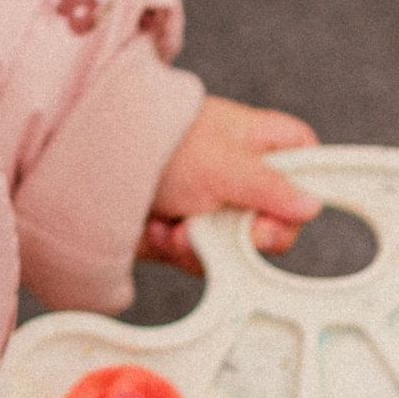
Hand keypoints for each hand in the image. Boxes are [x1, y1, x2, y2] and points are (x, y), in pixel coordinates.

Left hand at [140, 94, 319, 273]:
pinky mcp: (184, 229)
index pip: (303, 157)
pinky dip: (179, 248)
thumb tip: (310, 205)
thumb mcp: (223, 165)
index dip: (304, 186)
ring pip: (237, 246)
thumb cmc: (158, 144)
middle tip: (233, 227)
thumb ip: (269, 187)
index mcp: (256, 140)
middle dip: (247, 232)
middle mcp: (238, 172)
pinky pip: (202, 256)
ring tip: (176, 223)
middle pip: (274, 218)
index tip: (289, 211)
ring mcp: (210, 202)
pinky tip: (158, 229)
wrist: (88, 166)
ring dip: (205, 242)